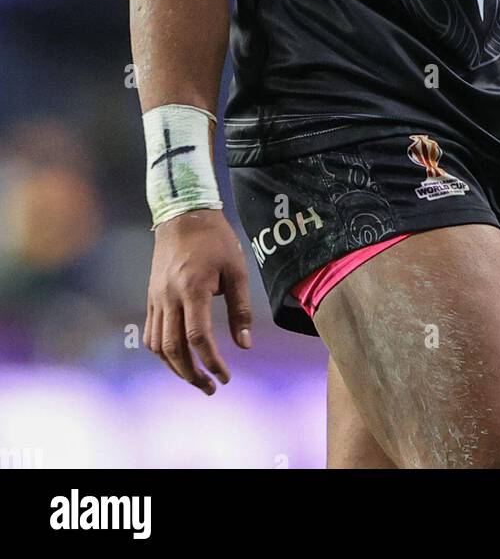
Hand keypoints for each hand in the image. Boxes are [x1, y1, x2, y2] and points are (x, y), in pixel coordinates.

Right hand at [144, 209, 251, 393]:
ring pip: (158, 346)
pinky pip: (151, 334)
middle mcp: (169, 297)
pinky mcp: (151, 298)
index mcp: (192, 289)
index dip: (212, 362)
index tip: (226, 376)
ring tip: (196, 378)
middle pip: (174, 349)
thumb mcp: (236, 270)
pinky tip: (177, 359)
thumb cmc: (215, 240)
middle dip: (192, 374)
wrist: (182, 216)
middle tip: (210, 388)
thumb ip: (240, 309)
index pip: (198, 338)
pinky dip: (162, 352)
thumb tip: (245, 345)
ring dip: (176, 368)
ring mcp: (156, 299)